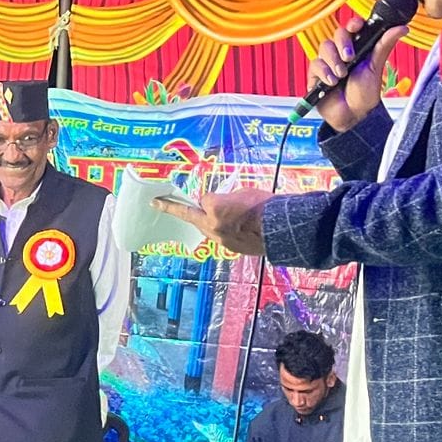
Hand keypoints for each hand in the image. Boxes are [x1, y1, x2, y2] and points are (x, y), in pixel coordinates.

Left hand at [152, 188, 271, 255]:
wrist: (282, 228)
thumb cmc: (266, 206)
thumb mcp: (243, 192)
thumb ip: (226, 198)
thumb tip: (220, 202)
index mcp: (215, 207)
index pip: (202, 200)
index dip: (205, 198)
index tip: (186, 198)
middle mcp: (213, 225)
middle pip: (192, 217)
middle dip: (181, 210)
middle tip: (159, 204)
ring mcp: (220, 239)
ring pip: (204, 229)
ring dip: (203, 222)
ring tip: (205, 218)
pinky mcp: (229, 248)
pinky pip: (218, 237)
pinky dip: (219, 232)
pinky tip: (228, 229)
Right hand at [306, 14, 406, 132]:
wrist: (353, 114)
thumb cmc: (365, 92)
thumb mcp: (375, 67)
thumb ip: (384, 45)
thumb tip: (401, 28)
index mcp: (357, 47)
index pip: (352, 28)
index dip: (353, 24)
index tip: (356, 27)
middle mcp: (341, 52)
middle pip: (336, 34)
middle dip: (342, 44)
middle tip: (349, 57)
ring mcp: (327, 62)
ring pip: (324, 47)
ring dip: (333, 61)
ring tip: (342, 75)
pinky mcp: (316, 74)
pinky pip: (315, 64)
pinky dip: (324, 73)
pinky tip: (332, 82)